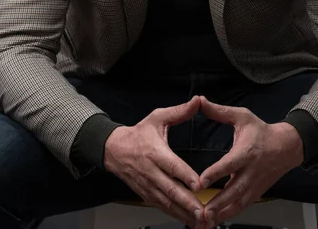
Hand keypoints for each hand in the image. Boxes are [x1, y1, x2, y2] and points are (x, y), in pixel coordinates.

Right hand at [103, 95, 208, 228]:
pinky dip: (175, 215)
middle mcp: (151, 171)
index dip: (185, 175)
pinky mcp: (146, 194)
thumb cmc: (139, 133)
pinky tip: (188, 220)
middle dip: (187, 202)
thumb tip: (198, 101)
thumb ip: (179, 111)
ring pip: (166, 202)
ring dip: (183, 213)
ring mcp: (148, 185)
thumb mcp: (158, 118)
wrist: (114, 149)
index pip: (171, 165)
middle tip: (203, 211)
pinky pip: (161, 207)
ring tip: (200, 221)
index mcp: (155, 151)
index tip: (198, 184)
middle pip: (170, 189)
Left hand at [197, 96, 303, 227]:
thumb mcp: (242, 116)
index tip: (201, 181)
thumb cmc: (261, 130)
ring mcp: (254, 185)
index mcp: (247, 151)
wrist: (286, 147)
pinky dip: (229, 215)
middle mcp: (251, 171)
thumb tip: (200, 100)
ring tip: (204, 222)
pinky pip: (242, 207)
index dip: (216, 173)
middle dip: (217, 203)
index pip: (230, 164)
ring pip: (237, 203)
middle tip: (200, 212)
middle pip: (233, 191)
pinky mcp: (256, 193)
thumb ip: (219, 111)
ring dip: (221, 214)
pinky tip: (215, 221)